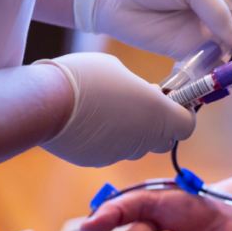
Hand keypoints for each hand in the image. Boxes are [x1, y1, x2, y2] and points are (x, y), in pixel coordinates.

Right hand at [38, 53, 194, 167]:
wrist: (45, 103)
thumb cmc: (86, 78)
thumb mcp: (118, 69)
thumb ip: (136, 87)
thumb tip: (135, 94)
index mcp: (158, 115)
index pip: (186, 124)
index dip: (181, 111)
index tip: (168, 99)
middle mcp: (143, 140)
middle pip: (163, 139)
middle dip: (157, 123)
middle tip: (139, 101)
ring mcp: (120, 154)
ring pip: (135, 145)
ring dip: (130, 130)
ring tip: (106, 107)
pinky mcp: (97, 161)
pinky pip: (110, 150)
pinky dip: (105, 138)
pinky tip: (86, 120)